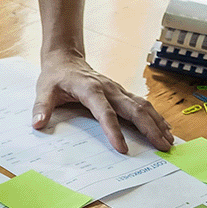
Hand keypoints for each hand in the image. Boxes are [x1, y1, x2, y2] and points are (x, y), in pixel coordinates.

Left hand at [33, 50, 173, 152]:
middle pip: (134, 109)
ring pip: (143, 106)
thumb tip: (37, 123)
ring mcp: (118, 90)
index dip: (113, 130)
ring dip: (157, 123)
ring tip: (169, 140)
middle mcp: (109, 88)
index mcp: (90, 89)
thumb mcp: (44, 90)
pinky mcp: (122, 93)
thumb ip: (41, 107)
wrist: (65, 58)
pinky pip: (142, 105)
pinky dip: (155, 117)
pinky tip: (165, 128)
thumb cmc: (55, 77)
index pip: (105, 112)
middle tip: (162, 147)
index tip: (122, 149)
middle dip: (149, 128)